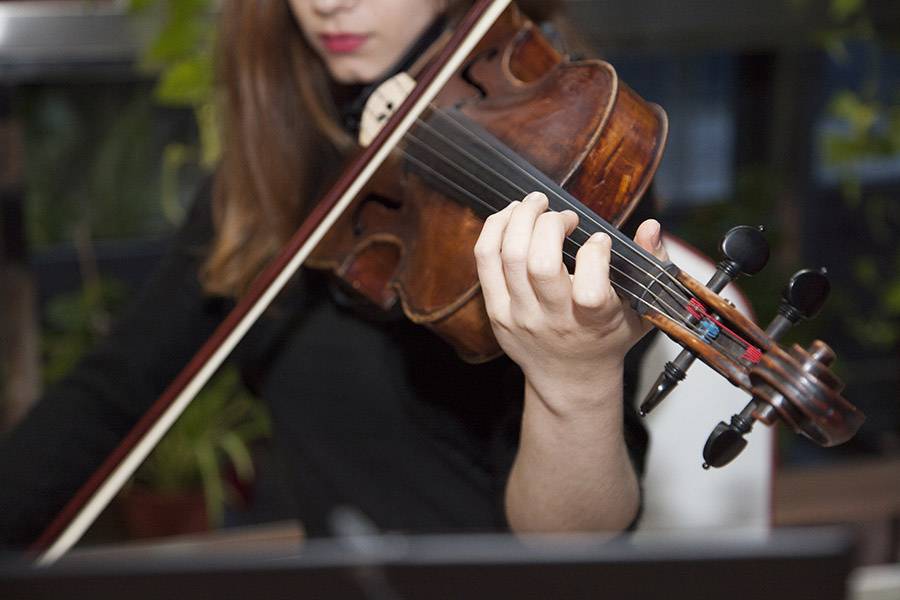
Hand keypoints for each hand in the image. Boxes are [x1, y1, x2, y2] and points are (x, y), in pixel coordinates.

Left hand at [474, 191, 668, 410]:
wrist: (569, 378)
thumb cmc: (607, 338)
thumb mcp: (641, 309)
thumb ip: (651, 265)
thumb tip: (651, 226)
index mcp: (592, 322)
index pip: (589, 289)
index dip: (595, 252)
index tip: (600, 240)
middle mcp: (553, 320)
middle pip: (538, 263)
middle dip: (550, 223)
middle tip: (564, 216)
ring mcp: (519, 316)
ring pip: (508, 255)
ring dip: (521, 218)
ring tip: (536, 205)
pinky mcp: (496, 310)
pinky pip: (485, 260)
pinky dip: (495, 229)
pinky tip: (511, 216)